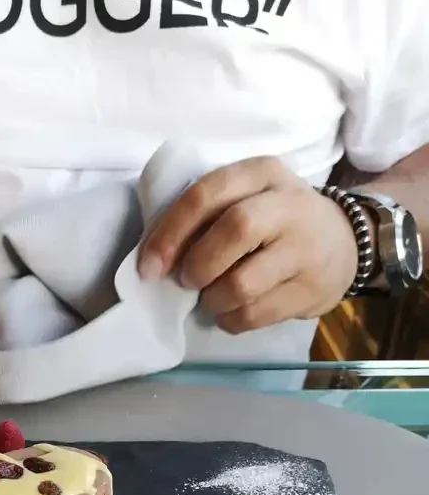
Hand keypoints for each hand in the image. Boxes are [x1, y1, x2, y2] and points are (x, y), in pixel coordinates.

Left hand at [138, 157, 359, 333]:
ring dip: (214, 299)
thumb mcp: (247, 197)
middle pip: (235, 230)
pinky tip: (231, 313)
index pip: (207, 194)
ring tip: (212, 299)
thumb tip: (155, 258)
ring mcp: (306, 248)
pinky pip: (257, 314)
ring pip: (244, 283)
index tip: (149, 266)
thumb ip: (206, 215)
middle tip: (187, 281)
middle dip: (198, 264)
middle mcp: (289, 205)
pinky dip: (232, 320)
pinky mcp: (312, 289)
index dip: (171, 232)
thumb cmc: (274, 223)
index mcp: (262, 174)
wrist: (346, 242)